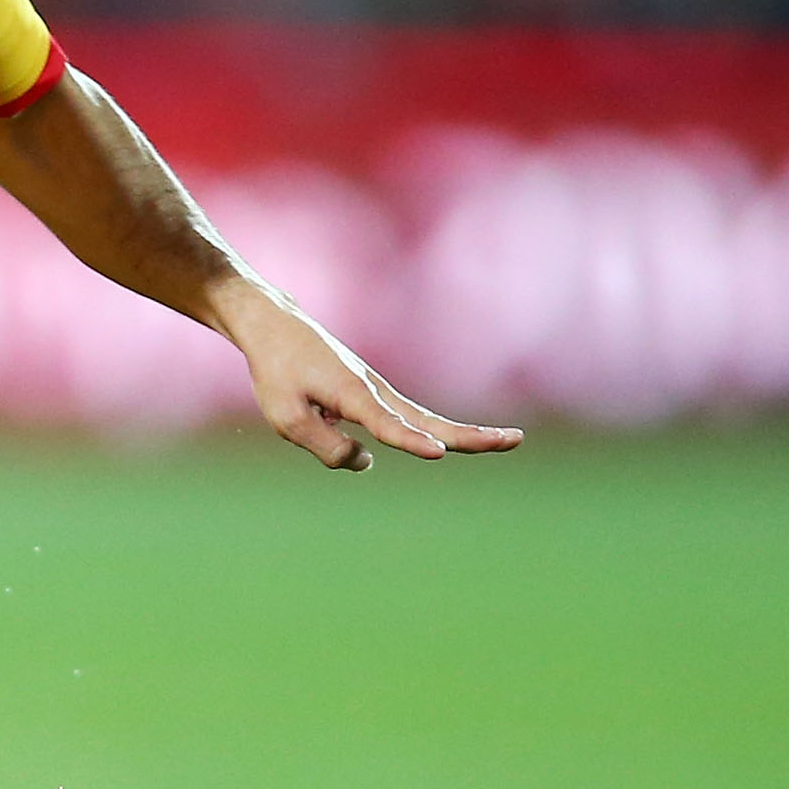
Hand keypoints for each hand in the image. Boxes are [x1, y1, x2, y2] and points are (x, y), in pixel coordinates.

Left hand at [218, 280, 522, 470]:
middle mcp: (374, 391)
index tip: (438, 453)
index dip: (412, 442)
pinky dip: (433, 431)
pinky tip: (444, 443)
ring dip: (465, 433)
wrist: (274, 326)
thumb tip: (365, 462)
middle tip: (514, 440)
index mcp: (351, 394)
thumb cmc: (276, 371)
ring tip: (507, 440)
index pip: (388, 426)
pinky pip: (407, 418)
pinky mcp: (373, 394)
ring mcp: (378, 391)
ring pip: (427, 418)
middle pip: (430, 420)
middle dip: (471, 435)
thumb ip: (325, 447)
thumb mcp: (286, 418)